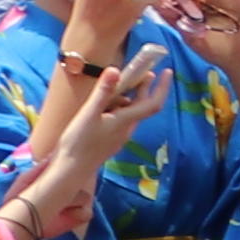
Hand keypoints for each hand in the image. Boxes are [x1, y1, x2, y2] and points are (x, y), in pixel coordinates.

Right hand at [48, 53, 167, 179]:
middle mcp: (127, 129)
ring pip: (130, 112)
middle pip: (142, 106)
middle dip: (144, 88)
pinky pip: (120, 119)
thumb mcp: (89, 113)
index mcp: (125, 121)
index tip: (167, 72)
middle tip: (142, 72)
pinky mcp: (110, 140)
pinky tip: (105, 105)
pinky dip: (118, 108)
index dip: (162, 87)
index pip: (152, 103)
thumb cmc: (79, 142)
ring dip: (129, 97)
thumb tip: (115, 69)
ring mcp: (119, 136)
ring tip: (117, 85)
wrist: (71, 170)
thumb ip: (103, 92)